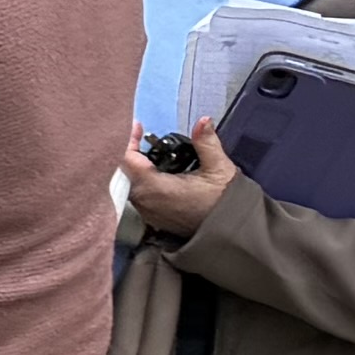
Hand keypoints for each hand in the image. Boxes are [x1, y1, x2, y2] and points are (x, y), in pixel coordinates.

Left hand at [120, 123, 233, 237]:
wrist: (231, 234)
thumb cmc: (224, 202)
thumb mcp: (219, 169)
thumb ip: (206, 143)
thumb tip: (203, 121)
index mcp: (154, 187)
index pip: (126, 159)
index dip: (128, 140)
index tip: (138, 126)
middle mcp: (144, 201)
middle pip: (123, 171)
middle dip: (130, 151)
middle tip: (141, 136)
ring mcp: (146, 212)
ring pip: (128, 183)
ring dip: (134, 167)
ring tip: (146, 150)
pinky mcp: (152, 218)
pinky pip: (137, 194)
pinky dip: (140, 180)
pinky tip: (152, 170)